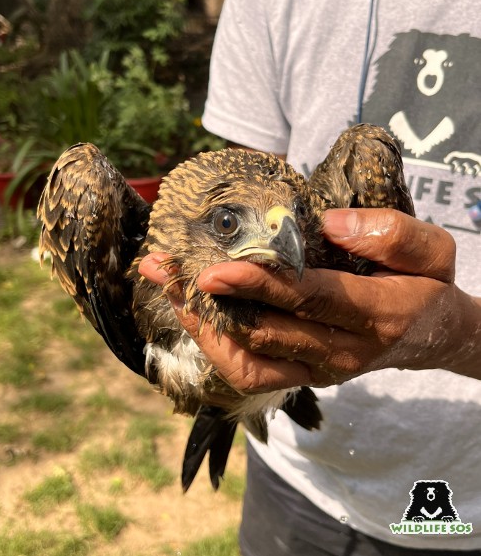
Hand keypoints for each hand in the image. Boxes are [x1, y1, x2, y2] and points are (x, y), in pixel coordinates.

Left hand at [139, 208, 480, 392]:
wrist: (434, 334)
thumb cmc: (429, 284)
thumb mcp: (434, 249)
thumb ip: (390, 234)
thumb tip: (330, 225)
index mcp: (375, 314)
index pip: (308, 299)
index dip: (257, 286)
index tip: (212, 271)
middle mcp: (343, 352)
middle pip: (265, 331)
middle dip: (210, 301)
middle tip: (166, 268)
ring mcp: (321, 370)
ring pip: (249, 361)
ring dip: (202, 327)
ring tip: (169, 290)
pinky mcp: (305, 375)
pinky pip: (253, 372)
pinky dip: (218, 347)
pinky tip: (194, 315)